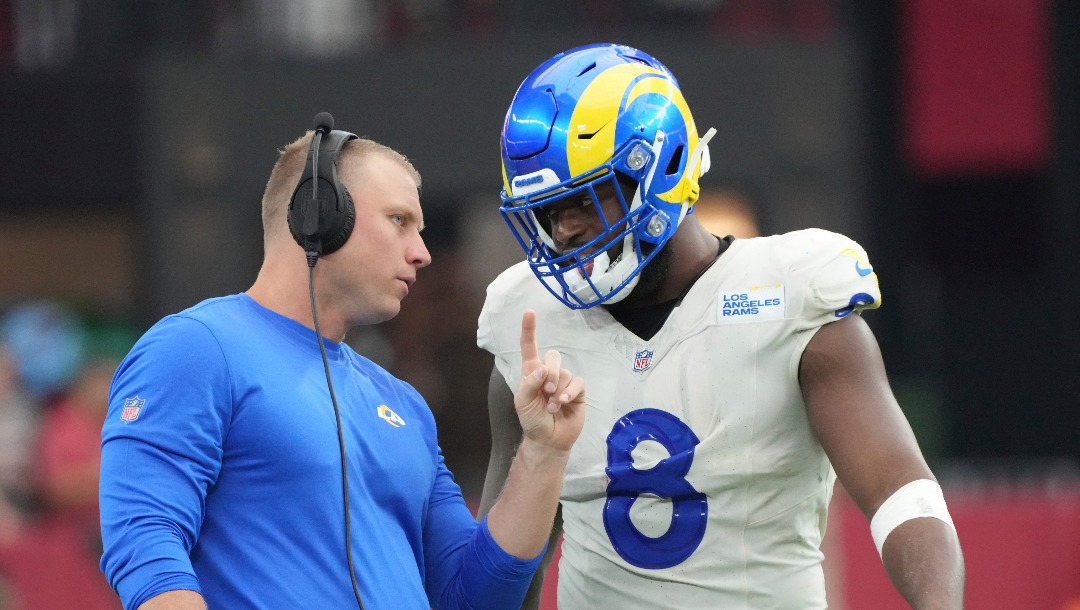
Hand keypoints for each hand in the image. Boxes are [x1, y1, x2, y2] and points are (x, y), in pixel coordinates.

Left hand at [513, 310, 584, 452]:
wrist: (548, 440)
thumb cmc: (532, 420)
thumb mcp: (523, 403)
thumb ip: (530, 384)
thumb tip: (542, 368)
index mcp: (531, 372)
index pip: (529, 347)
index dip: (529, 330)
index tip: (529, 312)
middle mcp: (549, 373)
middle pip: (554, 356)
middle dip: (550, 372)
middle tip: (546, 391)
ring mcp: (564, 382)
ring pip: (565, 372)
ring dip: (557, 390)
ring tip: (552, 406)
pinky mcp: (578, 391)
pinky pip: (577, 382)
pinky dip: (569, 392)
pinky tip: (564, 402)